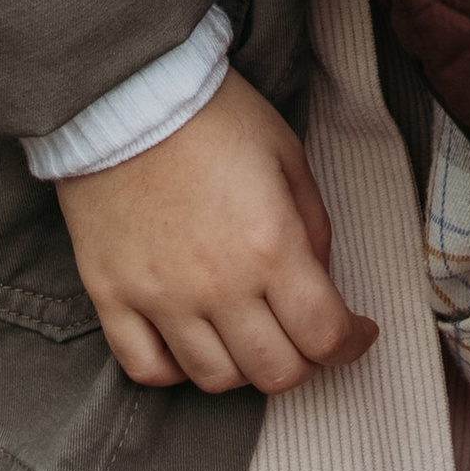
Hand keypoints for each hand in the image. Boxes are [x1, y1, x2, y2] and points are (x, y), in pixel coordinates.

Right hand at [54, 66, 377, 395]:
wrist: (126, 90)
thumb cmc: (213, 114)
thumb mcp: (286, 154)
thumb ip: (312, 226)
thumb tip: (319, 281)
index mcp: (270, 246)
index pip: (324, 335)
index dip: (352, 344)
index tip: (357, 333)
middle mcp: (217, 285)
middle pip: (275, 372)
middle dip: (304, 361)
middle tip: (305, 336)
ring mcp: (160, 298)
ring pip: (215, 379)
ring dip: (244, 367)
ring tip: (248, 334)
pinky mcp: (112, 296)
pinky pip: (147, 368)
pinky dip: (176, 369)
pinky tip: (191, 343)